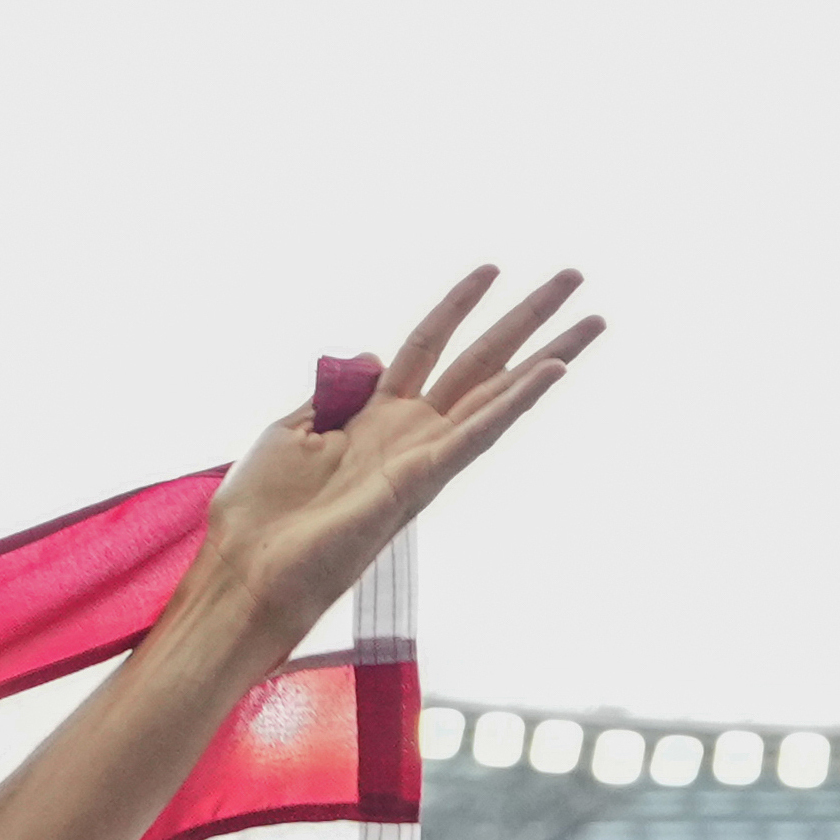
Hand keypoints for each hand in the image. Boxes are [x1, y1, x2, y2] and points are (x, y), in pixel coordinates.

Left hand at [189, 266, 605, 657]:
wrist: (246, 569)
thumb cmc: (261, 511)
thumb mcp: (292, 431)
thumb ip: (338, 392)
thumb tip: (376, 357)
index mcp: (373, 415)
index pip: (426, 344)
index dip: (456, 306)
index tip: (491, 269)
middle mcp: (407, 432)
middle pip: (479, 361)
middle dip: (527, 318)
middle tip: (574, 277)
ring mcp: (419, 455)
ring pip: (496, 394)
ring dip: (548, 356)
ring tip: (593, 320)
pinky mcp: (419, 480)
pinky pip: (476, 434)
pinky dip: (514, 403)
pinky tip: (552, 372)